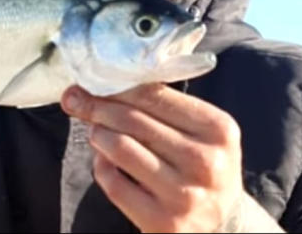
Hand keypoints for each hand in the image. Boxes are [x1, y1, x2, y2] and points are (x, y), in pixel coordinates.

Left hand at [61, 83, 251, 232]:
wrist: (225, 222)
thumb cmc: (206, 166)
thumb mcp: (203, 131)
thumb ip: (166, 108)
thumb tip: (109, 84)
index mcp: (217, 129)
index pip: (156, 97)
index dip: (118, 87)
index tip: (91, 81)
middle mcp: (204, 161)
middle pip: (135, 121)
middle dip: (98, 107)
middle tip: (76, 100)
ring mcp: (183, 194)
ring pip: (121, 149)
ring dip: (99, 135)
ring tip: (96, 131)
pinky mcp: (162, 221)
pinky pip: (115, 185)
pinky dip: (102, 167)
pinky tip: (104, 160)